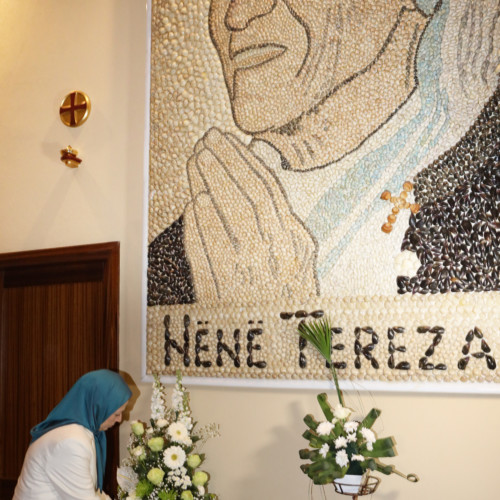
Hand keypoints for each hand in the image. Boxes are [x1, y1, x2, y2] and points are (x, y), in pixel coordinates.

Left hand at [183, 127, 318, 303]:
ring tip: (196, 159)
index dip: (243, 160)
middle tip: (207, 139)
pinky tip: (193, 203)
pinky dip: (196, 223)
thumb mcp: (301, 259)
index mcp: (295, 244)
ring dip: (205, 183)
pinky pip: (204, 250)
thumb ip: (285, 227)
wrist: (284, 346)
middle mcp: (272, 255)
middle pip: (243, 196)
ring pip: (221, 217)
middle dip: (223, 161)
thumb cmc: (292, 299)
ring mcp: (245, 274)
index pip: (266, 190)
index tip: (227, 139)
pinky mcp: (220, 292)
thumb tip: (259, 189)